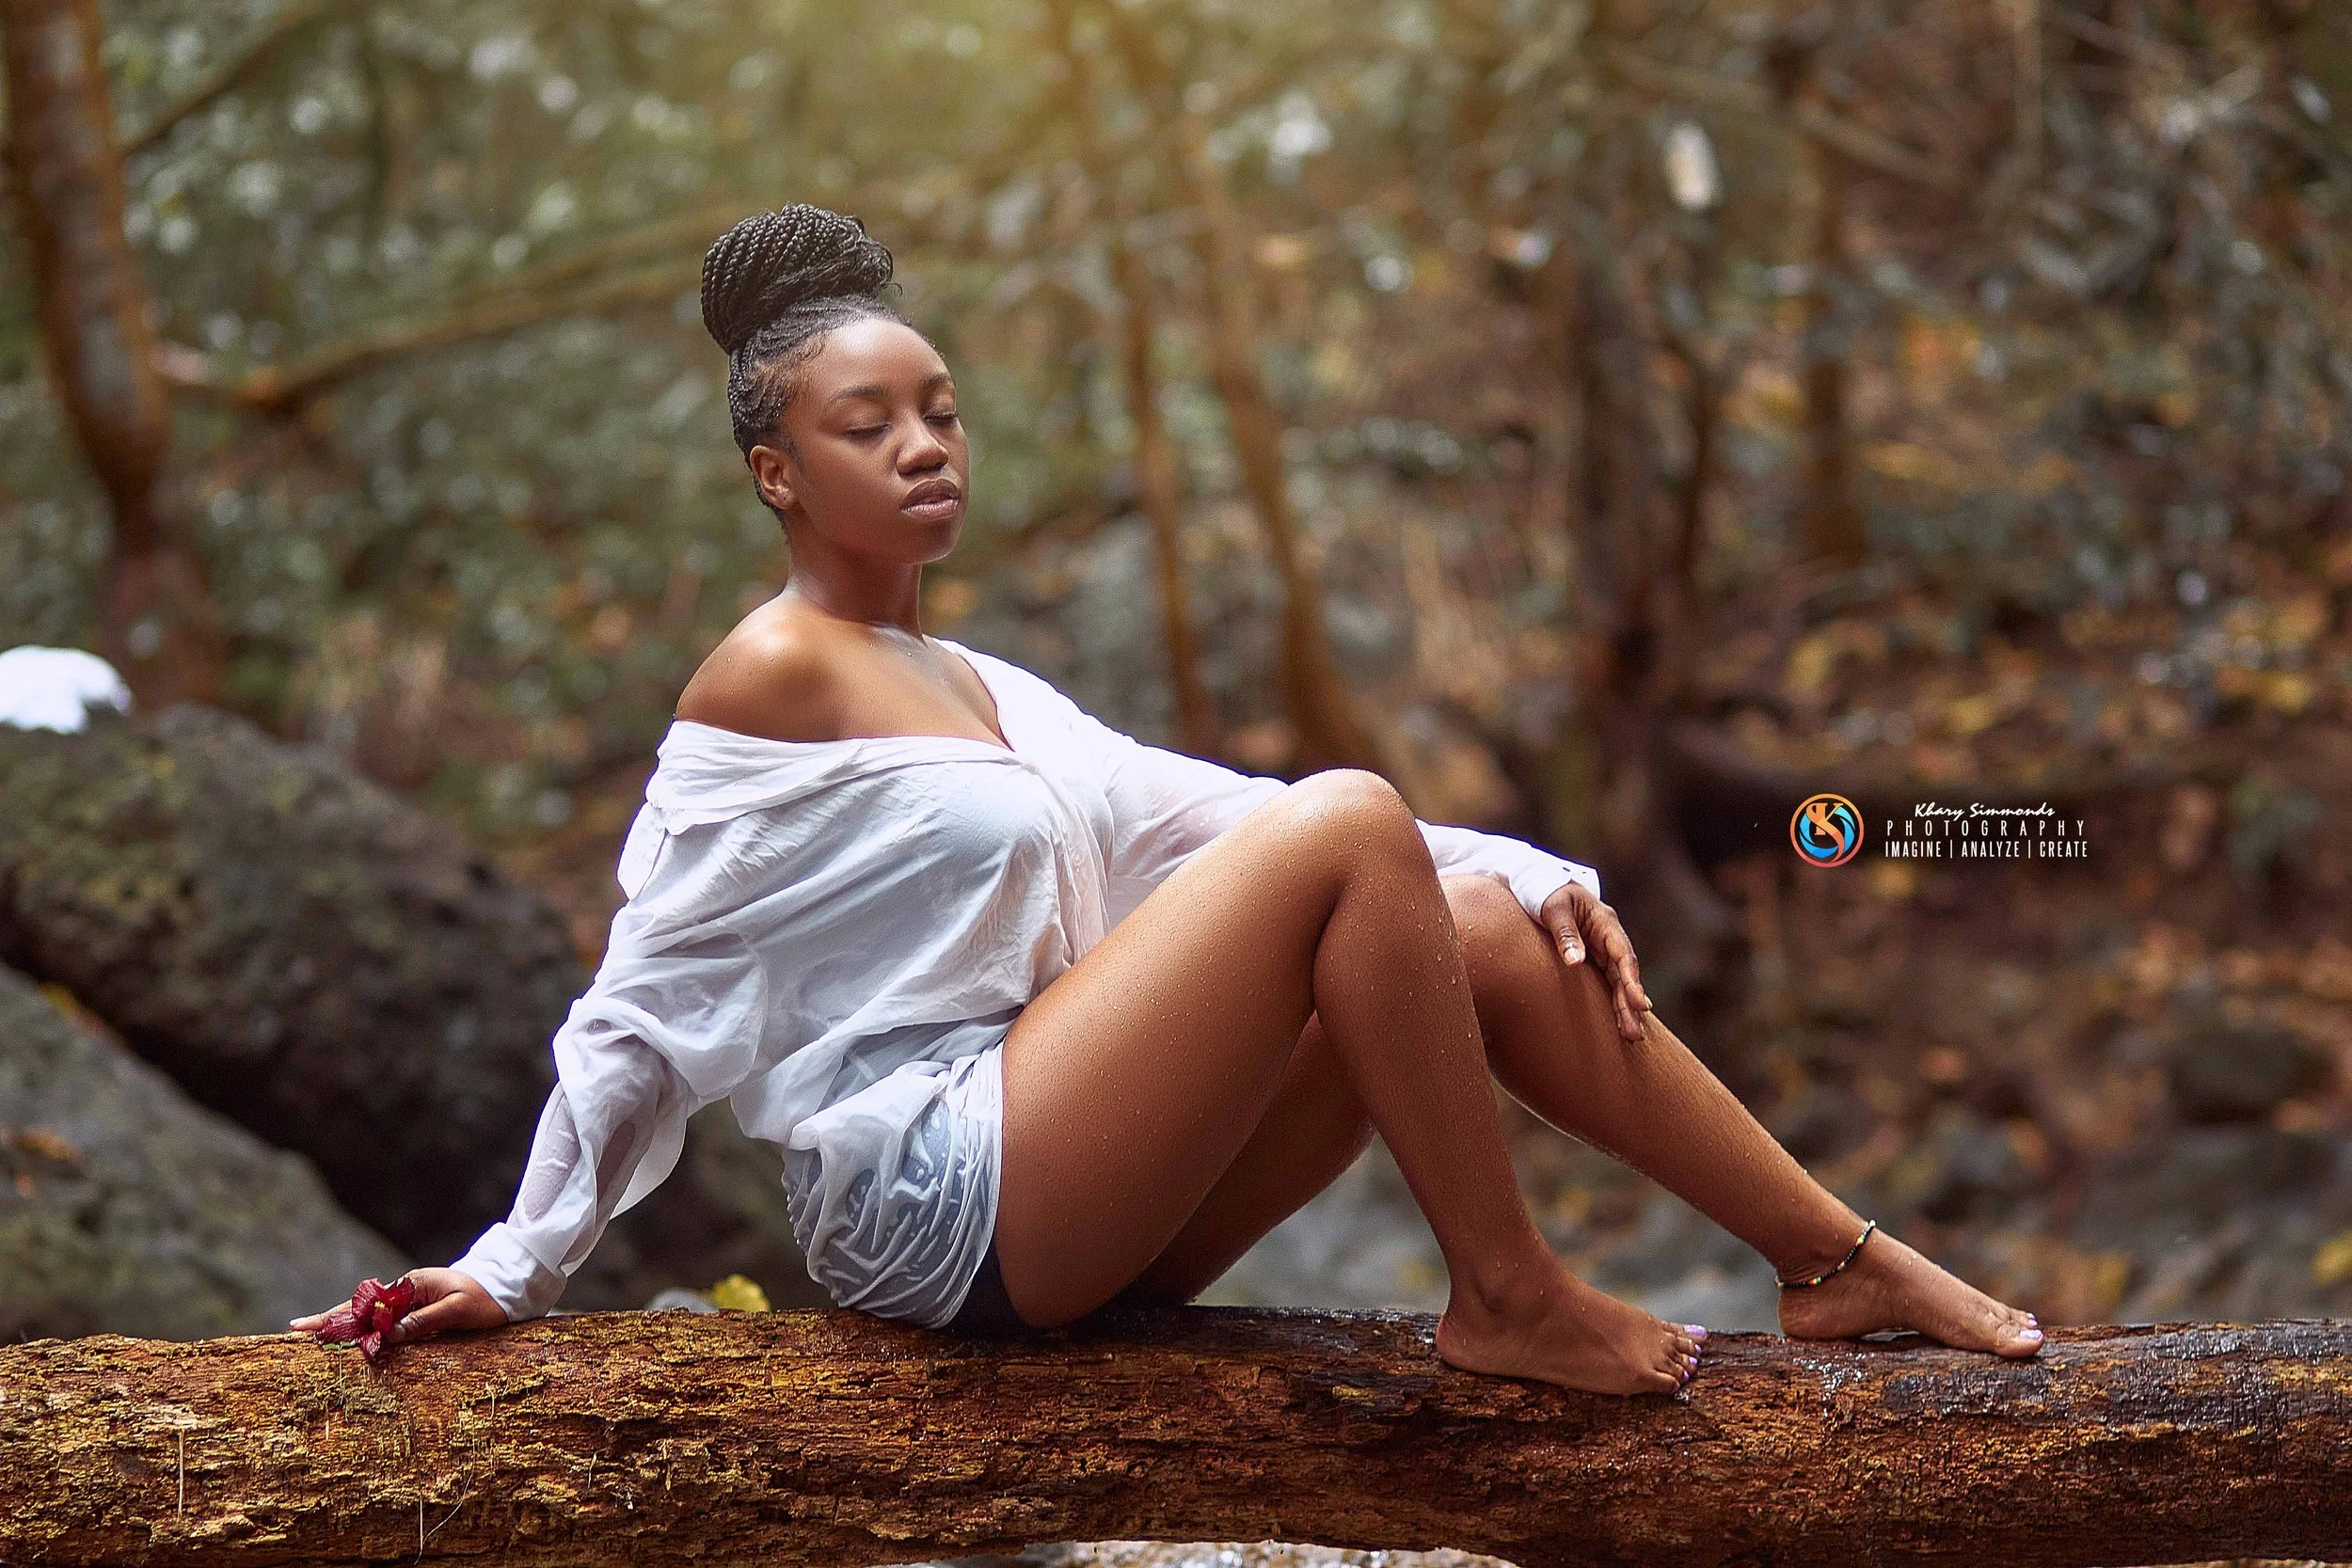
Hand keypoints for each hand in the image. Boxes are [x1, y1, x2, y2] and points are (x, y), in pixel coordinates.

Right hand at [291, 1267, 506, 1347]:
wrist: (507, 1291)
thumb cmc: (485, 1300)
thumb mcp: (457, 1311)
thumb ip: (423, 1322)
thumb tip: (388, 1335)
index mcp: (412, 1286)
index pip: (368, 1305)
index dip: (338, 1317)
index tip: (310, 1326)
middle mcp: (407, 1291)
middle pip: (362, 1308)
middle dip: (330, 1319)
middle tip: (297, 1330)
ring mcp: (412, 1301)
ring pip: (372, 1316)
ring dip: (345, 1325)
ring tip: (316, 1335)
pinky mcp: (419, 1311)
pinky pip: (387, 1322)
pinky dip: (367, 1330)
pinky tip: (353, 1338)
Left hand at [1538, 880, 1651, 1042]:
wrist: (1539, 883)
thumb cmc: (1546, 892)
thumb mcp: (1553, 908)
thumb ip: (1564, 934)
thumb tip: (1575, 962)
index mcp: (1605, 922)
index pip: (1623, 955)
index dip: (1632, 980)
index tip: (1639, 1003)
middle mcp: (1609, 937)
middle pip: (1624, 974)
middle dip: (1631, 1004)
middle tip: (1634, 1033)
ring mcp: (1602, 948)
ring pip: (1617, 981)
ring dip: (1624, 1007)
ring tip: (1631, 1036)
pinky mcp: (1592, 957)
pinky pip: (1607, 981)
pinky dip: (1614, 999)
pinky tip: (1621, 1019)